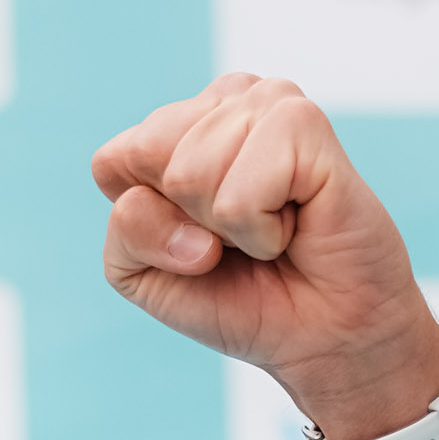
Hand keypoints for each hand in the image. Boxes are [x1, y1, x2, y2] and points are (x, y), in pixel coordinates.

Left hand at [91, 74, 438, 439]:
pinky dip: (261, 231)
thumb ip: (127, 230)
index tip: (195, 246)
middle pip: (147, 155)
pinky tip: (294, 224)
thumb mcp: (148, 276)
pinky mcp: (304, 123)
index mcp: (176, 132)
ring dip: (230, 228)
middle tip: (239, 239)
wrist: (326, 336)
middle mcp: (221, 105)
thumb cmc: (243, 298)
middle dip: (187, 222)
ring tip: (271, 231)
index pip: (113, 162)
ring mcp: (266, 103)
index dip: (146, 225)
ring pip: (189, 172)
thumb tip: (178, 186)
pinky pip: (239, 191)